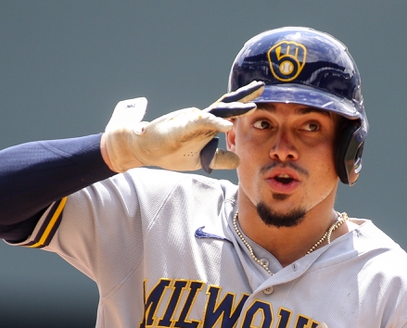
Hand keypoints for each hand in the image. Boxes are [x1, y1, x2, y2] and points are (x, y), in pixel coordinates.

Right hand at [101, 82, 263, 173]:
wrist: (144, 149)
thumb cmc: (170, 152)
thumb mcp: (201, 159)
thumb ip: (220, 158)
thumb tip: (239, 161)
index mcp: (206, 125)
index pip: (228, 112)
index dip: (244, 105)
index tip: (260, 99)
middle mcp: (201, 117)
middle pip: (226, 104)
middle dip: (245, 96)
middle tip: (261, 86)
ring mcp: (192, 119)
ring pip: (217, 111)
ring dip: (235, 109)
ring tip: (252, 106)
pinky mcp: (183, 125)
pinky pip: (202, 122)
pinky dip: (216, 123)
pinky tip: (228, 125)